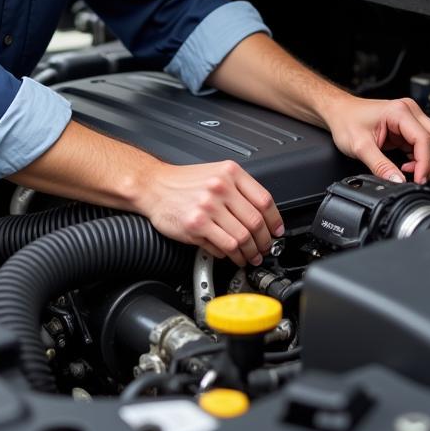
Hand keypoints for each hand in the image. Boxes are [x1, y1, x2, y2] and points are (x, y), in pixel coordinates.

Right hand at [136, 159, 283, 265]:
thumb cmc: (182, 182)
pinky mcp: (196, 225)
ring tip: (250, 257)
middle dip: (264, 241)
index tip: (276, 231)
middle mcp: (221, 188)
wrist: (153, 186)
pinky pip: (224, 246)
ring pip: (242, 237)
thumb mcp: (215, 173)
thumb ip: (238, 189)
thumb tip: (261, 215)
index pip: (264, 200)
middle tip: (264, 249)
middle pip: (255, 222)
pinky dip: (232, 255)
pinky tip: (232, 256)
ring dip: (250, 252)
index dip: (274, 220)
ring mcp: (208, 207)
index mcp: (230, 173)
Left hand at [323, 96, 429, 183]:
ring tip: (412, 172)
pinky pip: (427, 145)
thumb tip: (398, 182)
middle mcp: (411, 112)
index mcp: (400, 112)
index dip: (426, 163)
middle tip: (421, 178)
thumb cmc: (346, 121)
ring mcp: (412, 119)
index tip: (418, 180)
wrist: (339, 112)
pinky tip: (408, 166)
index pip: (426, 140)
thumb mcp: (360, 147)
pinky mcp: (410, 128)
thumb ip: (380, 166)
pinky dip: (423, 159)